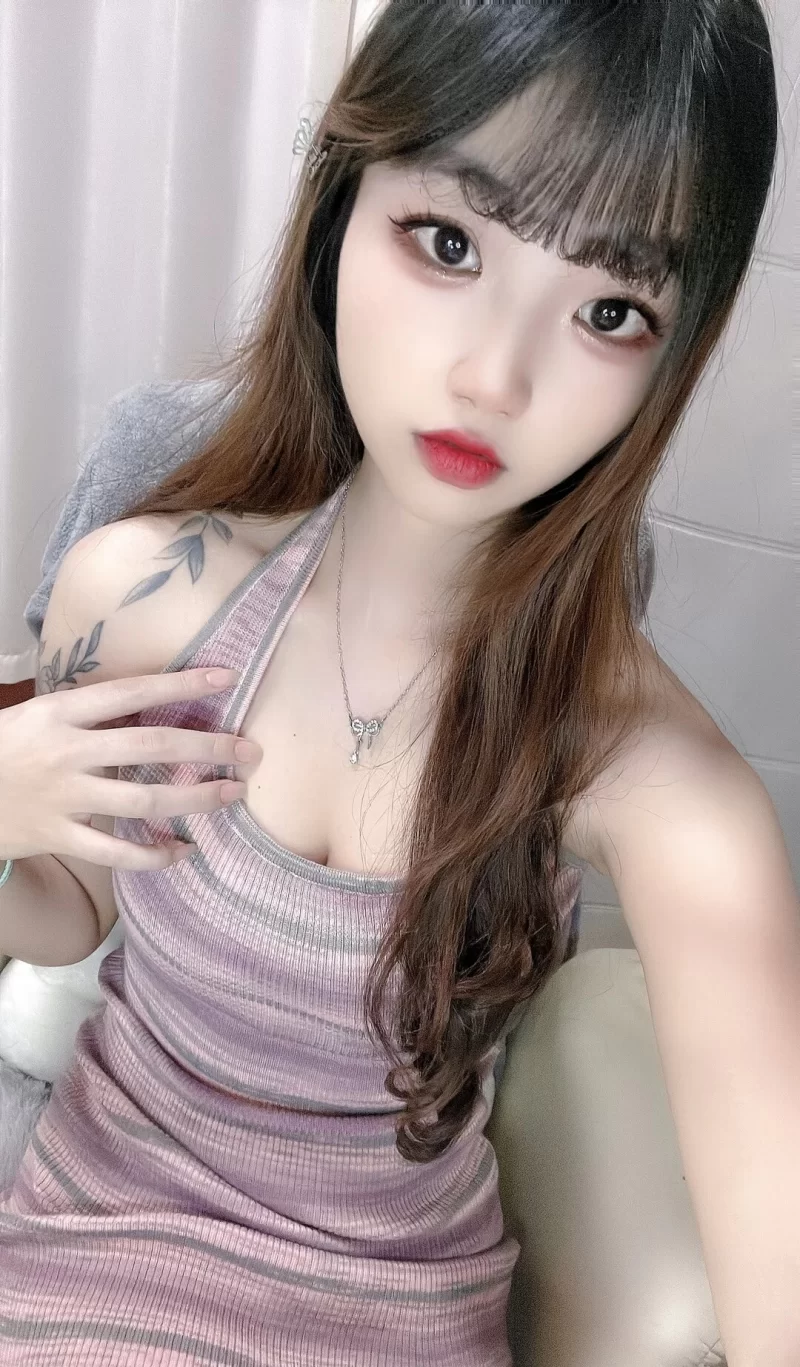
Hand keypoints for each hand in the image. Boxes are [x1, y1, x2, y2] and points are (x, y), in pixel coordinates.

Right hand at [0, 667, 261, 869]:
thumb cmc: (6, 747)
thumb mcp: (41, 715)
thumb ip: (92, 713)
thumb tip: (155, 705)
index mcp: (60, 712)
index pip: (132, 692)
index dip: (181, 684)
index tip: (228, 677)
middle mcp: (66, 753)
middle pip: (148, 748)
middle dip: (206, 749)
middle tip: (250, 751)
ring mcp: (63, 798)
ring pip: (141, 803)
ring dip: (194, 800)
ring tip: (232, 794)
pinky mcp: (57, 837)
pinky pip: (114, 852)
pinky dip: (152, 856)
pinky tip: (183, 851)